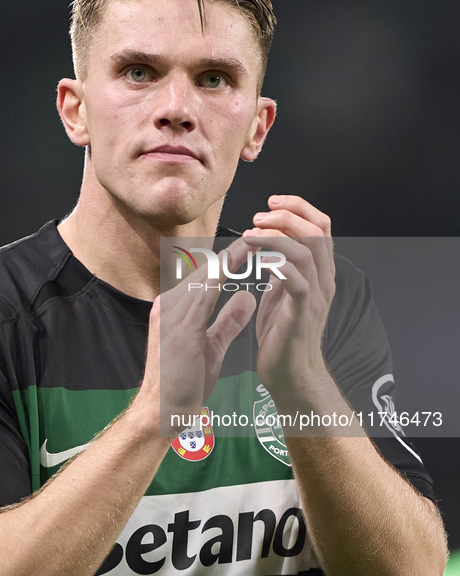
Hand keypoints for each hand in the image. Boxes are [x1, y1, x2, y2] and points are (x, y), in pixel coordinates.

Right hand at [140, 239, 256, 436]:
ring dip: (230, 259)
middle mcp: (168, 305)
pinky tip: (237, 268)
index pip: (207, 275)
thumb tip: (248, 298)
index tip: (257, 246)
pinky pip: (201, 296)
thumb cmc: (185, 384)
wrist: (163, 413)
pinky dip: (220, 280)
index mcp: (175, 308)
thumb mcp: (213, 346)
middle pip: (205, 269)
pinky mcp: (177, 328)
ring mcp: (169, 315)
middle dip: (234, 252)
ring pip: (204, 277)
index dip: (232, 259)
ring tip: (255, 243)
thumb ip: (228, 320)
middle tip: (260, 234)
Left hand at [242, 195, 334, 402]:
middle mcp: (324, 279)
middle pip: (316, 230)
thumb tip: (270, 247)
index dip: (298, 207)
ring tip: (252, 233)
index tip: (272, 201)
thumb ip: (282, 269)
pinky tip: (258, 260)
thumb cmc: (283, 336)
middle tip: (258, 216)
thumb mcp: (282, 294)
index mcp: (319, 271)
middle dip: (286, 215)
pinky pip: (296, 279)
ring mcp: (316, 295)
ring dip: (276, 236)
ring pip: (307, 250)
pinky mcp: (303, 312)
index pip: (320, 225)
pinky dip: (277, 263)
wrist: (290, 374)